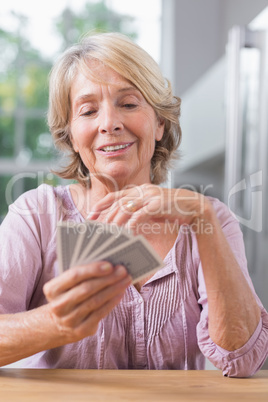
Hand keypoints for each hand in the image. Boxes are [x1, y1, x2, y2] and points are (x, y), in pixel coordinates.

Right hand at [43, 262, 130, 343]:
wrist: (56, 324)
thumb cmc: (67, 295)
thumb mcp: (66, 285)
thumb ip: (81, 275)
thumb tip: (108, 265)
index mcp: (52, 289)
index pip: (73, 276)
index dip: (92, 269)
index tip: (109, 264)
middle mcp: (58, 306)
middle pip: (87, 289)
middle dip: (108, 278)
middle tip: (122, 270)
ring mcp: (69, 320)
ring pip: (96, 301)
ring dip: (113, 289)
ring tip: (125, 280)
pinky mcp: (81, 330)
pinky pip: (100, 314)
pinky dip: (112, 302)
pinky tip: (120, 293)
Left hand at [88, 184, 209, 232]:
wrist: (194, 207)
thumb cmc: (171, 210)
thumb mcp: (151, 210)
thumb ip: (138, 213)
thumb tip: (123, 225)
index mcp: (140, 190)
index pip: (115, 196)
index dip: (101, 205)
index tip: (91, 215)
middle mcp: (143, 190)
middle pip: (117, 203)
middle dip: (105, 216)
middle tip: (97, 229)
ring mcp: (150, 196)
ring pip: (126, 208)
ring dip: (116, 222)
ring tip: (109, 234)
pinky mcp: (158, 204)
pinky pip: (140, 214)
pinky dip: (132, 224)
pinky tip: (126, 233)